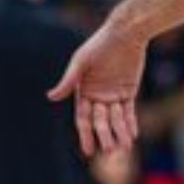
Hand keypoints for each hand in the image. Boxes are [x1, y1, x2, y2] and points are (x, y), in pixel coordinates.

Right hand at [48, 23, 146, 155]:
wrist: (125, 33)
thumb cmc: (99, 44)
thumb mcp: (82, 62)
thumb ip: (69, 81)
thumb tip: (50, 97)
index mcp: (83, 91)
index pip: (83, 118)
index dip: (85, 135)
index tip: (87, 151)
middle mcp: (97, 96)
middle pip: (100, 121)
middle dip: (104, 136)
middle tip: (108, 150)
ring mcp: (113, 95)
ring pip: (116, 119)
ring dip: (119, 133)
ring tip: (124, 147)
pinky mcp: (128, 91)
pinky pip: (129, 111)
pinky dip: (130, 123)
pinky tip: (132, 135)